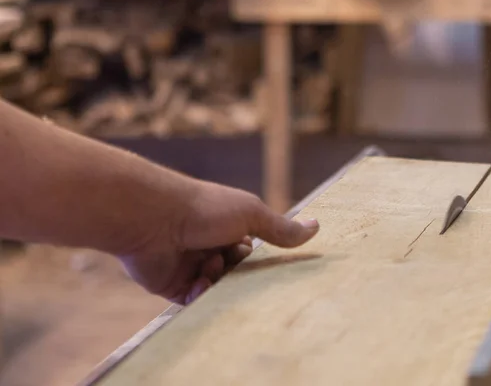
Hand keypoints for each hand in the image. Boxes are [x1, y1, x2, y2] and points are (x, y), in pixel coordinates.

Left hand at [117, 181, 318, 304]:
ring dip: (218, 282)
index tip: (267, 265)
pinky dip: (200, 295)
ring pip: (218, 288)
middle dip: (240, 275)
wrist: (154, 218)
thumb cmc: (205, 209)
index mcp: (229, 227)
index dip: (260, 260)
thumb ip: (281, 228)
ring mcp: (192, 265)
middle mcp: (211, 245)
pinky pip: (194, 300)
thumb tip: (317, 226)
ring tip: (210, 267)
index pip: (254, 252)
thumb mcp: (251, 215)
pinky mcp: (173, 285)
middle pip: (237, 273)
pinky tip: (198, 284)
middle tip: (239, 271)